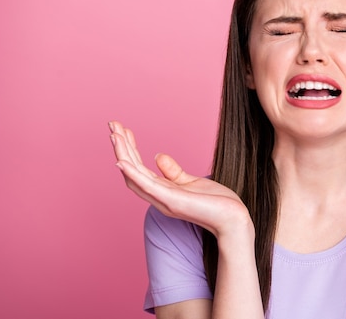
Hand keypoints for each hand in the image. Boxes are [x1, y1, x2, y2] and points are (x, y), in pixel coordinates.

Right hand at [109, 121, 252, 239]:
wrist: (233, 219)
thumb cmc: (215, 203)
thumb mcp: (191, 182)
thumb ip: (173, 171)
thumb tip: (157, 155)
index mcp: (162, 192)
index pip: (139, 168)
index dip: (130, 149)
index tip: (124, 130)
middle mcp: (158, 197)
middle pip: (131, 170)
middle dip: (121, 147)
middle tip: (112, 125)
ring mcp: (163, 200)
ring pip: (134, 176)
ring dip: (123, 154)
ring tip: (114, 135)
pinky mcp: (172, 202)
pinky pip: (147, 186)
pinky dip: (132, 173)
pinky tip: (121, 161)